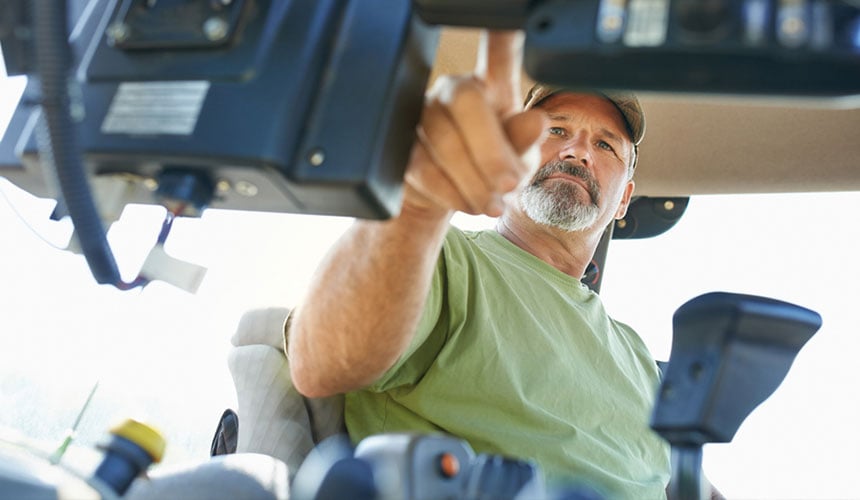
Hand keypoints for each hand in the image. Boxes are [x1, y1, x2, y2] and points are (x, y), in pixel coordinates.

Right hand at [403, 30, 547, 218]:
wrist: (451, 200)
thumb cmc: (492, 169)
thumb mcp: (519, 160)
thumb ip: (525, 142)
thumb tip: (536, 122)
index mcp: (491, 86)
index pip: (499, 51)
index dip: (502, 32)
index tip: (508, 15)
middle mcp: (453, 91)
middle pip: (466, 101)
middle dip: (492, 151)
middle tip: (509, 185)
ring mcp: (421, 114)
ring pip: (444, 141)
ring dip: (474, 182)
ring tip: (492, 205)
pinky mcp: (400, 145)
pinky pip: (423, 166)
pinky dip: (451, 193)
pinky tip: (467, 203)